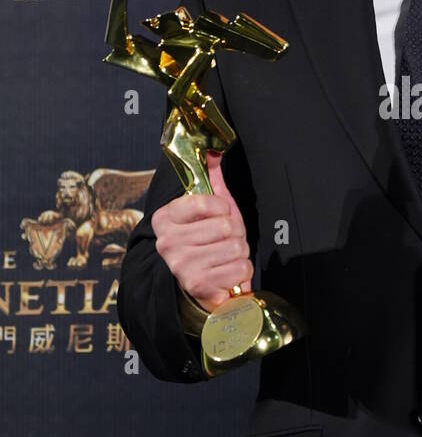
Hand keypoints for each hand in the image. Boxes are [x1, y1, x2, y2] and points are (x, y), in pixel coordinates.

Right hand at [152, 150, 253, 311]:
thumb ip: (210, 177)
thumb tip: (214, 149)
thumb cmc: (207, 243)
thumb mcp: (209, 208)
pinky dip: (241, 271)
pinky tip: (227, 274)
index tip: (220, 215)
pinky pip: (240, 268)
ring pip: (236, 247)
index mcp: (164, 218)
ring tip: (226, 257)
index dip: (223, 209)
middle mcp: (166, 242)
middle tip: (224, 241)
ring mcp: (180, 266)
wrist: (202, 287)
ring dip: (240, 253)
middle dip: (235, 234)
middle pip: (226, 226)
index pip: (207, 203)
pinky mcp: (198, 286)